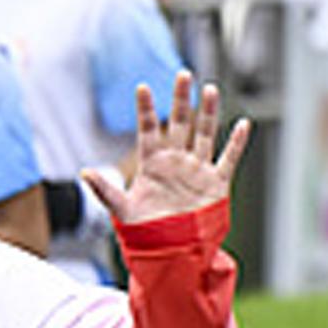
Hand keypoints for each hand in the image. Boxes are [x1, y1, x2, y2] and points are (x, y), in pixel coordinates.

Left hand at [80, 74, 251, 228]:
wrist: (171, 253)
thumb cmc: (144, 232)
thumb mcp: (122, 209)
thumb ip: (105, 189)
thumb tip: (84, 172)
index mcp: (152, 164)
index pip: (149, 129)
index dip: (146, 109)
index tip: (142, 87)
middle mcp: (175, 162)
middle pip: (179, 123)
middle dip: (181, 99)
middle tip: (183, 74)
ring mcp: (196, 170)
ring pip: (204, 134)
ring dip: (208, 113)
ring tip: (209, 89)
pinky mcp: (215, 184)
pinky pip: (228, 159)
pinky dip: (236, 143)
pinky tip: (243, 124)